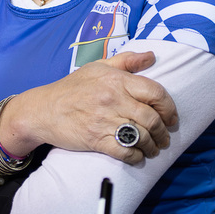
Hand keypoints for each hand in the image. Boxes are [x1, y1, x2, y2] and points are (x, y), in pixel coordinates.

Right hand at [0, 50, 177, 165]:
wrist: (42, 109)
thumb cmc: (71, 87)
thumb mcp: (97, 67)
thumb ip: (126, 61)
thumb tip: (151, 56)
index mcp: (117, 80)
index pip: (155, 92)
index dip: (169, 107)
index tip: (171, 118)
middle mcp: (114, 99)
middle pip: (152, 118)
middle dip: (163, 132)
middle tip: (164, 138)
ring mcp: (105, 121)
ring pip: (141, 136)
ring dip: (152, 146)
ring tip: (153, 149)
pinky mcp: (96, 140)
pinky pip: (125, 151)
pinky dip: (136, 157)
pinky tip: (138, 157)